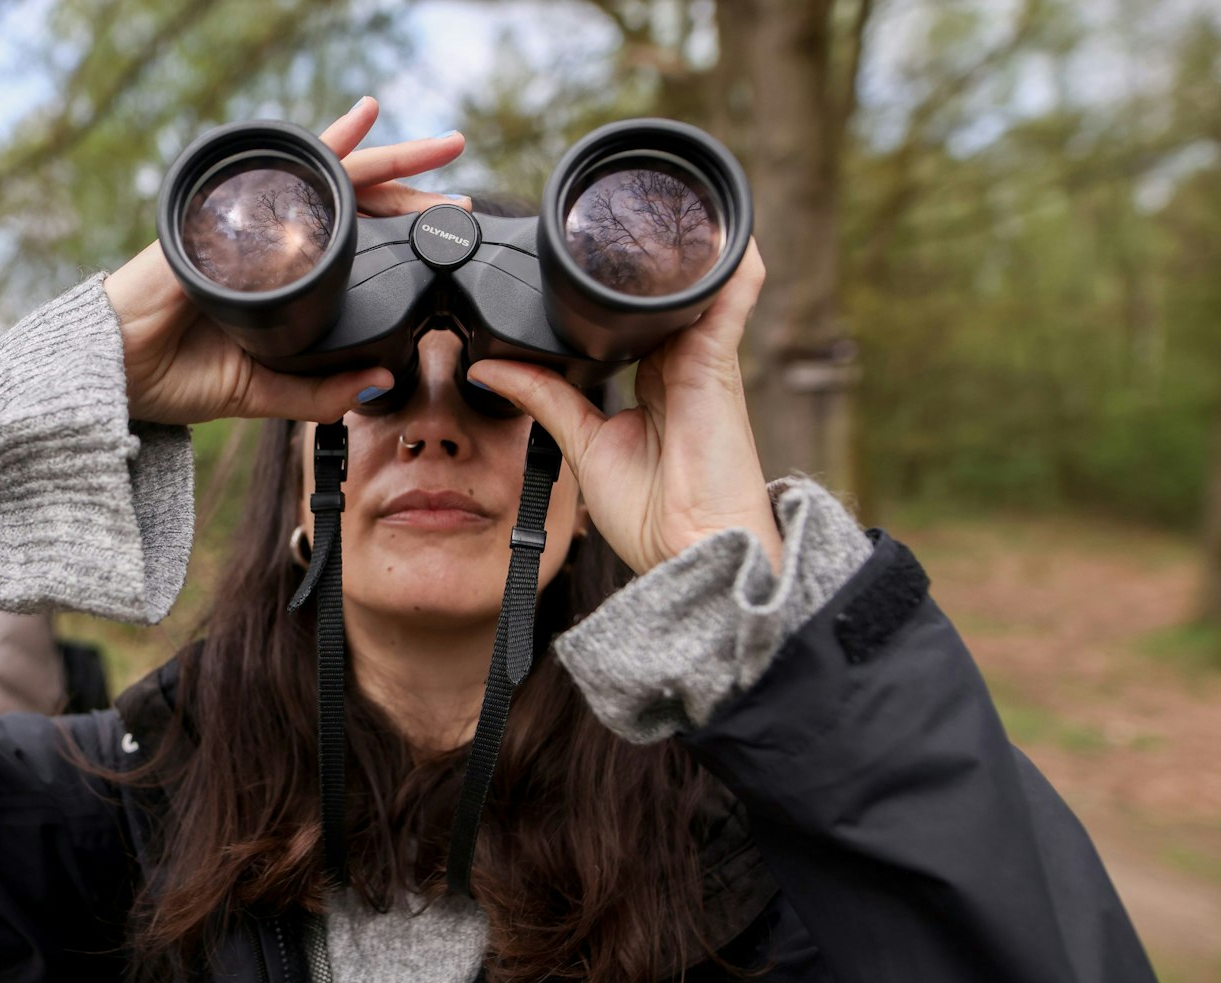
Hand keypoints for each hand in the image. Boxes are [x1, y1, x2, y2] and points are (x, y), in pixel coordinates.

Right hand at [106, 97, 467, 426]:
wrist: (115, 373)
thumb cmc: (176, 375)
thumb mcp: (263, 389)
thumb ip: (319, 390)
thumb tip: (382, 382)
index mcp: (288, 275)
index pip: (354, 238)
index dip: (402, 230)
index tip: (449, 226)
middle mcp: (274, 238)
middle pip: (353, 197)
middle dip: (410, 181)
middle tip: (459, 169)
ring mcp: (251, 219)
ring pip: (330, 175)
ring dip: (387, 153)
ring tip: (437, 145)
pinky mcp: (228, 214)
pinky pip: (281, 170)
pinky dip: (322, 144)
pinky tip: (360, 121)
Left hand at [469, 241, 780, 575]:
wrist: (691, 549)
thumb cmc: (654, 512)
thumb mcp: (583, 444)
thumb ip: (544, 398)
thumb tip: (489, 368)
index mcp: (655, 378)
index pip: (633, 315)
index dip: (613, 284)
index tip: (576, 256)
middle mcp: (683, 360)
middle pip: (664, 290)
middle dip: (645, 251)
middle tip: (608, 211)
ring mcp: (704, 357)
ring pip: (697, 282)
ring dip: (686, 241)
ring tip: (660, 195)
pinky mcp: (717, 361)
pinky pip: (730, 296)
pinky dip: (728, 260)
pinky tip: (722, 223)